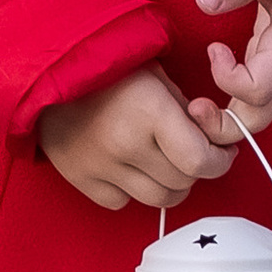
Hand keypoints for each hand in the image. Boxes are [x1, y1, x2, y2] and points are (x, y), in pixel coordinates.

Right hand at [39, 64, 237, 211]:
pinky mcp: (80, 179)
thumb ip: (187, 114)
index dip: (218, 162)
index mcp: (151, 111)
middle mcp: (126, 144)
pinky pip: (122, 202)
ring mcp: (101, 166)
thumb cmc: (110, 69)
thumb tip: (213, 144)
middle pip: (182, 183)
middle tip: (191, 153)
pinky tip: (129, 167)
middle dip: (195, 170)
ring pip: (157, 199)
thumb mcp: (158, 78)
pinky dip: (132, 191)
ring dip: (169, 185)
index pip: (199, 161)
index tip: (221, 155)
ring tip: (164, 162)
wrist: (50, 71)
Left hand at [195, 0, 271, 130]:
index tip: (214, 47)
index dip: (227, 79)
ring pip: (256, 116)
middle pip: (257, 121)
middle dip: (221, 126)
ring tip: (195, 105)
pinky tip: (209, 91)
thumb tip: (203, 1)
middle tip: (191, 106)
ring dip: (223, 121)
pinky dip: (230, 105)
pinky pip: (253, 99)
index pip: (258, 90)